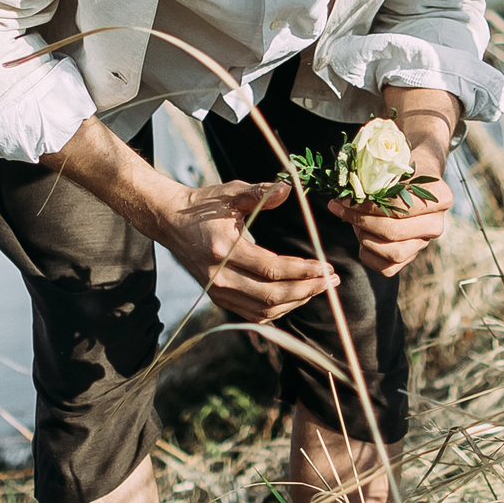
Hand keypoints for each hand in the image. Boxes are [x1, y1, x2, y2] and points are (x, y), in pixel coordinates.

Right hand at [155, 178, 334, 322]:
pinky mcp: (219, 298)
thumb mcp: (231, 193)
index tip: (325, 266)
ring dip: (296, 301)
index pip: (271, 269)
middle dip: (306, 289)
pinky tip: (297, 297)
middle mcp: (219, 277)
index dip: (302, 271)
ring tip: (319, 287)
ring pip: (264, 310)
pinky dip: (279, 310)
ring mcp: (218, 291)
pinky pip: (254, 314)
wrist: (172, 221)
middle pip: (271, 295)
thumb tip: (289, 189)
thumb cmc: (205, 205)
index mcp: (224, 250)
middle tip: (331, 280)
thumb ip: (261, 192)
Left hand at [331, 145, 452, 275]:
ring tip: (354, 221)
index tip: (345, 198)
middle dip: (361, 221)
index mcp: (440, 199)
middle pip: (394, 232)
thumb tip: (346, 192)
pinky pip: (387, 269)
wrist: (415, 179)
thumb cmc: (401, 170)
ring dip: (365, 238)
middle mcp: (436, 225)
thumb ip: (375, 179)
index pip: (399, 207)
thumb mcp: (393, 166)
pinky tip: (361, 235)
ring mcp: (424, 243)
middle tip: (341, 208)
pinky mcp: (411, 257)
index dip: (367, 205)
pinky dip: (368, 254)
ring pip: (393, 254)